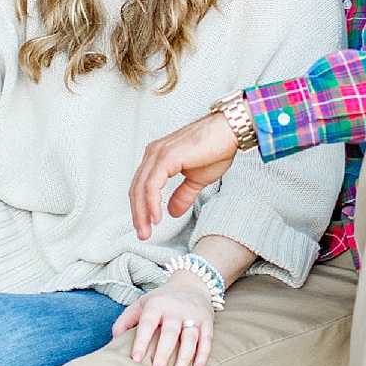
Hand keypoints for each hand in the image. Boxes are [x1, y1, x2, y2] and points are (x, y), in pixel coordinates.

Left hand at [111, 272, 215, 365]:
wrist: (191, 284)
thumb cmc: (161, 300)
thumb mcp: (141, 304)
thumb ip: (125, 321)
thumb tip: (114, 342)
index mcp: (157, 304)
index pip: (148, 323)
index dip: (141, 341)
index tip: (135, 359)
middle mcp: (176, 308)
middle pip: (170, 332)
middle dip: (164, 353)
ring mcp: (193, 314)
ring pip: (190, 337)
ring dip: (185, 357)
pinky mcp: (208, 320)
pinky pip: (207, 338)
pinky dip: (203, 354)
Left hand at [129, 112, 239, 239]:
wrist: (230, 131)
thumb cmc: (216, 148)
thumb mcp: (197, 179)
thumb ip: (182, 195)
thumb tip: (172, 212)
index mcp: (158, 157)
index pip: (141, 186)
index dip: (140, 209)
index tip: (145, 228)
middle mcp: (153, 153)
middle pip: (136, 189)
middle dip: (138, 214)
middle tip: (142, 234)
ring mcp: (158, 153)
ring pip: (141, 188)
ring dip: (142, 212)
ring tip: (147, 231)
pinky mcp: (167, 156)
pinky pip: (152, 184)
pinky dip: (151, 202)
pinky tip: (156, 217)